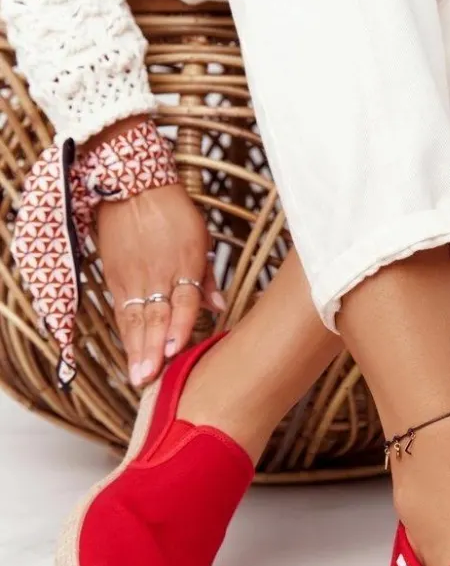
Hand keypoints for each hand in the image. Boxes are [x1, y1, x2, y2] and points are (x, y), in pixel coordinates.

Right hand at [97, 182, 223, 386]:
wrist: (130, 186)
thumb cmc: (173, 211)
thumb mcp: (200, 238)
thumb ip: (208, 276)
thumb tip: (219, 306)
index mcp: (183, 264)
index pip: (182, 303)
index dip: (179, 328)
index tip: (175, 352)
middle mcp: (156, 274)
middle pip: (154, 318)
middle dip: (152, 351)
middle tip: (148, 379)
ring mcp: (132, 278)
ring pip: (134, 320)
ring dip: (136, 350)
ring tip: (137, 376)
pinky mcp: (113, 277)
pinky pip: (120, 311)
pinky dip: (125, 334)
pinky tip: (129, 354)